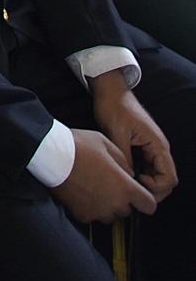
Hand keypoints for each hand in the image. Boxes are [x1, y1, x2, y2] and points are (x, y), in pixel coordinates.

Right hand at [51, 128, 156, 222]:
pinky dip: (91, 207)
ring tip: (94, 186)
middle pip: (128, 210)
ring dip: (107, 204)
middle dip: (122, 199)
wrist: (50, 155)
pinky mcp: (83, 215)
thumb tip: (130, 174)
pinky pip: (93, 215)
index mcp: (125, 187)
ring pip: (111, 214)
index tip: (139, 194)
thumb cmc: (79, 146)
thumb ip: (124, 163)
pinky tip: (82, 191)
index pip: (149, 205)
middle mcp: (114, 204)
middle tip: (109, 183)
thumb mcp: (107, 144)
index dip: (146, 199)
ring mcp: (98, 212)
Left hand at [91, 77, 177, 203]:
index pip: (169, 178)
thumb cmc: (114, 106)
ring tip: (127, 183)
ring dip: (146, 183)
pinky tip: (125, 174)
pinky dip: (140, 174)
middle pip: (166, 180)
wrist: (110, 89)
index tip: (136, 182)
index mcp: (158, 145)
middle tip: (132, 190)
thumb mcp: (117, 133)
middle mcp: (159, 148)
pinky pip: (147, 167)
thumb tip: (129, 178)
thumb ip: (126, 157)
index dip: (156, 188)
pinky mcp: (143, 146)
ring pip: (157, 175)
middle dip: (152, 190)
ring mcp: (152, 147)